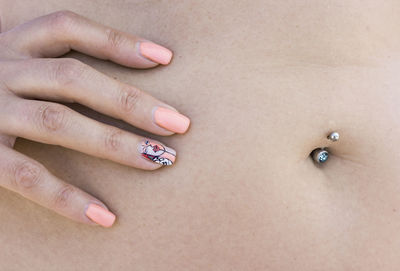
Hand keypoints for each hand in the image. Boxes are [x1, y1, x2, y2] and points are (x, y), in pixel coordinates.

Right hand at [0, 11, 189, 227]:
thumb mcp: (6, 63)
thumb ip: (42, 66)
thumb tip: (110, 83)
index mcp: (10, 45)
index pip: (67, 29)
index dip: (117, 42)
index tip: (164, 59)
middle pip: (74, 78)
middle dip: (130, 101)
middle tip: (178, 124)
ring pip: (57, 121)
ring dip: (113, 143)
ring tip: (157, 160)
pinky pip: (26, 176)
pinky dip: (67, 197)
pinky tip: (103, 216)